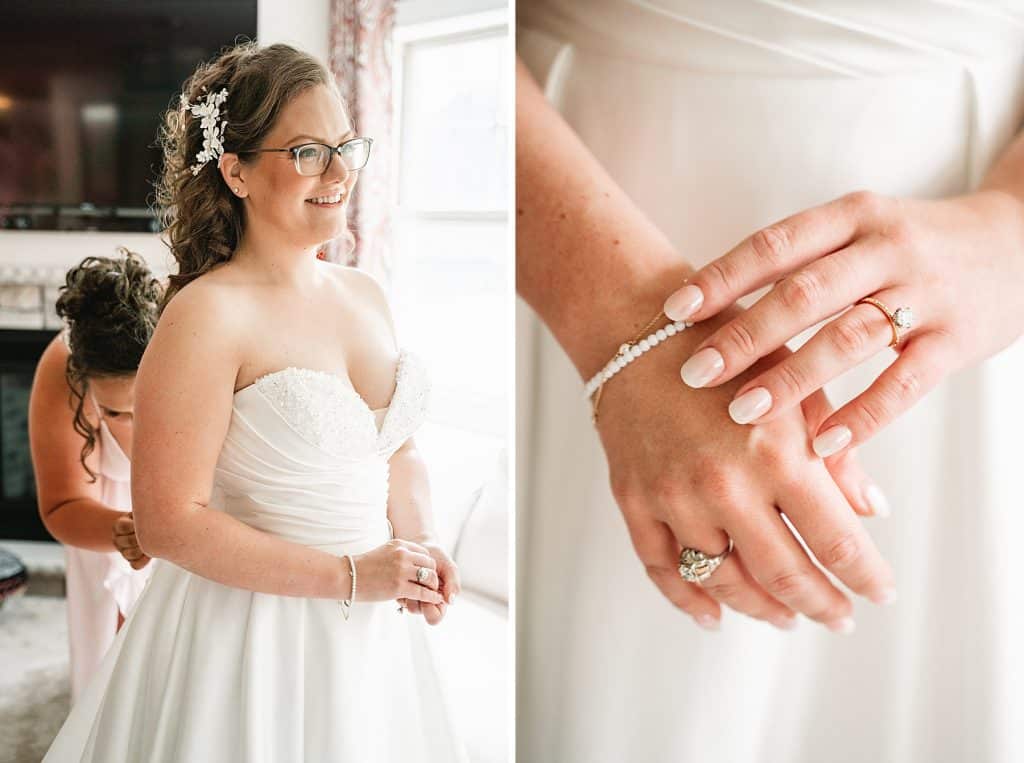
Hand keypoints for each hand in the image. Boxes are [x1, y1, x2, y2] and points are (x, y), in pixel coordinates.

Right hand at [112, 512, 151, 569]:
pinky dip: (144, 560)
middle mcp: (118, 539)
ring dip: (144, 550)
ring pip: (130, 554)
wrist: (143, 527)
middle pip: (128, 541)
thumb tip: (157, 512)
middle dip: (143, 538)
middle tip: (156, 534)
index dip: (136, 526)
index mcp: (119, 524)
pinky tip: (151, 554)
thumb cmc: (146, 517)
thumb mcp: (144, 512)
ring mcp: (123, 550)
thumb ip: (147, 512)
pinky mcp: (130, 560)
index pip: (123, 526)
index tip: (148, 522)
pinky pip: (135, 565)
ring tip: (154, 543)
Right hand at [351, 538, 445, 604]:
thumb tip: (413, 563)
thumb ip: (399, 554)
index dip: (428, 565)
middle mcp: (403, 555)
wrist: (346, 576)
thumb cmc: (363, 567)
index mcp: (400, 545)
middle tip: (432, 585)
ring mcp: (401, 570)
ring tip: (433, 593)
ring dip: (433, 586)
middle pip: (430, 564)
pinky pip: (422, 592)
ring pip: (429, 577)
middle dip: (433, 575)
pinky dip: (431, 597)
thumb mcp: (384, 552)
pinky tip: (434, 600)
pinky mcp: (399, 586)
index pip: (425, 553)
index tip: (428, 574)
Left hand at [397, 537, 460, 624]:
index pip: (434, 617)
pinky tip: (403, 572)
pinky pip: (396, 592)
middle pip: (417, 611)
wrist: (419, 544)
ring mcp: (411, 595)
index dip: (431, 609)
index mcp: (439, 599)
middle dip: (417, 597)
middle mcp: (424, 600)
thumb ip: (452, 583)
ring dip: (408, 589)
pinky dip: (400, 583)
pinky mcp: (400, 588)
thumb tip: (450, 601)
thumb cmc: (437, 555)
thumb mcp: (448, 566)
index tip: (431, 595)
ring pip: (405, 603)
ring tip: (412, 575)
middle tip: (419, 581)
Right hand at [596, 305, 896, 631]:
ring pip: (724, 581)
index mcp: (775, 453)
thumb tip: (870, 510)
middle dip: (821, 604)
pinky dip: (688, 600)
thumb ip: (838, 451)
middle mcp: (724, 484)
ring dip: (763, 609)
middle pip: (784, 575)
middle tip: (839, 618)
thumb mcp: (797, 387)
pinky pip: (661, 568)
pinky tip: (713, 616)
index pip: (836, 542)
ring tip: (787, 617)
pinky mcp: (634, 500)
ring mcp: (673, 497)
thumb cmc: (729, 351)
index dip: (865, 578)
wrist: (639, 329)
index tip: (879, 594)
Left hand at [664, 190, 1023, 456]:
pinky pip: (904, 381)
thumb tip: (707, 311)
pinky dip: (862, 415)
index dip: (722, 277)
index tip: (673, 311)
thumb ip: (799, 264)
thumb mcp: (858, 235)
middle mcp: (886, 248)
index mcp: (851, 217)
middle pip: (804, 292)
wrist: (1021, 243)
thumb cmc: (912, 249)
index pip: (774, 244)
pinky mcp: (958, 338)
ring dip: (791, 377)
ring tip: (742, 411)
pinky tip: (823, 442)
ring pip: (848, 336)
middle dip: (744, 335)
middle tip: (694, 372)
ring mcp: (925, 292)